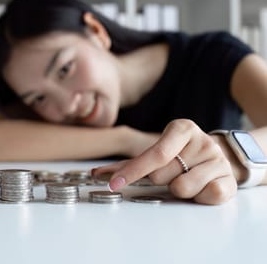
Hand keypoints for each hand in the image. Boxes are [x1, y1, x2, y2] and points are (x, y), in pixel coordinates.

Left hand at [92, 119, 236, 204]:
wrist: (221, 158)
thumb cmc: (182, 154)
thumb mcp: (159, 149)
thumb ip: (130, 162)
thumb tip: (96, 173)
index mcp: (182, 128)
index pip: (154, 154)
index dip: (132, 171)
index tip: (113, 184)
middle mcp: (202, 141)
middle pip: (163, 175)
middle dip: (160, 180)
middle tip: (172, 172)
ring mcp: (218, 160)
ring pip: (181, 188)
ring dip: (178, 190)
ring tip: (188, 178)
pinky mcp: (229, 180)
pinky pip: (206, 196)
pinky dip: (198, 197)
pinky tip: (201, 187)